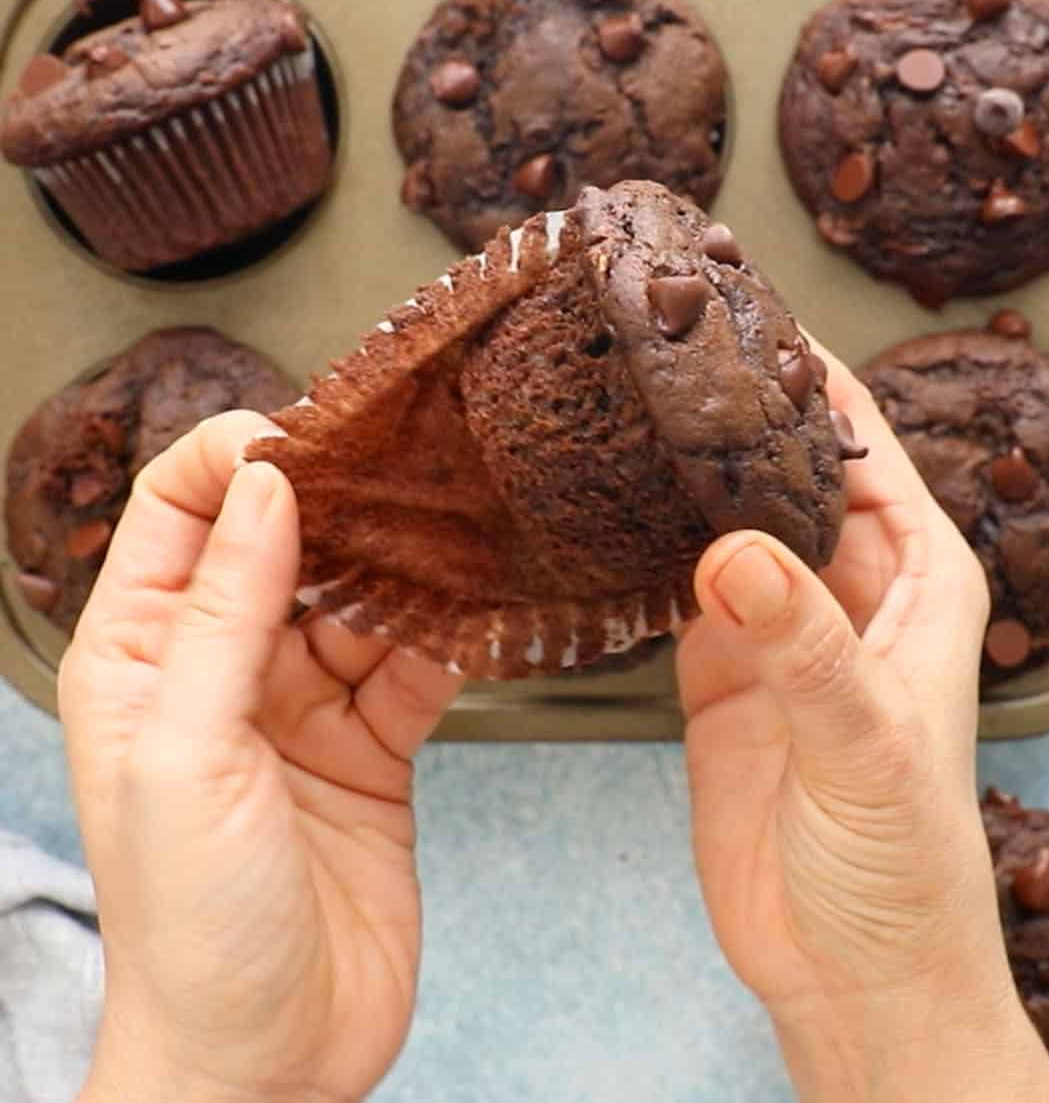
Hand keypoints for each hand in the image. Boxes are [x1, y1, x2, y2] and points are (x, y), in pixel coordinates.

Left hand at [59, 411, 460, 1102]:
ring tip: (459, 524)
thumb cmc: (191, 928)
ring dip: (407, 563)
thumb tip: (266, 486)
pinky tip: (480, 607)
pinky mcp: (372, 745)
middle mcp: (221, 666)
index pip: (179, 510)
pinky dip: (449, 633)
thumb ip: (223, 614)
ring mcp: (301, 704)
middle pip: (283, 539)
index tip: (308, 433)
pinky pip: (414, 661)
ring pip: (359, 594)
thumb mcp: (186, 755)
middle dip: (342, 499)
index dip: (235, 456)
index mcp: (142, 656)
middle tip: (408, 462)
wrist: (268, 1063)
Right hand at [677, 347, 1048, 1102]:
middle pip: (784, 466)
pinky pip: (678, 578)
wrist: (849, 972)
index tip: (739, 311)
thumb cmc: (905, 865)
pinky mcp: (719, 665)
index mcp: (916, 576)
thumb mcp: (866, 746)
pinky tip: (600, 504)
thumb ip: (804, 647)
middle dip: (727, 409)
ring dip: (680, 470)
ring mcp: (777, 621)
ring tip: (614, 401)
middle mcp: (847, 583)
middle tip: (652, 341)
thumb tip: (732, 553)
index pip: (859, 444)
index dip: (805, 375)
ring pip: (725, 514)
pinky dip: (643, 543)